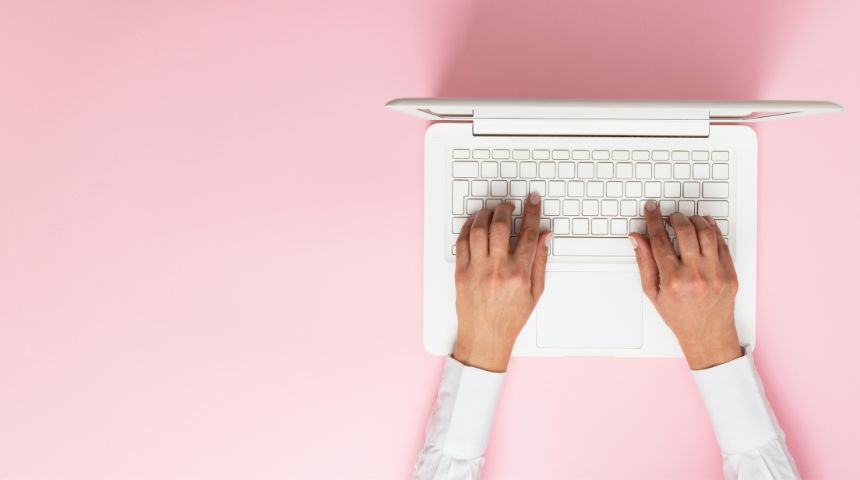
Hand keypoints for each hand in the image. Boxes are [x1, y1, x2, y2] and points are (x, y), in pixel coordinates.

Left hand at [452, 193, 551, 371]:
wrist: (485, 338)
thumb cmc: (510, 318)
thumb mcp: (535, 292)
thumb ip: (540, 261)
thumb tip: (545, 236)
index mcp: (519, 274)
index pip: (528, 233)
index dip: (532, 212)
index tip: (532, 200)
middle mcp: (497, 269)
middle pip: (500, 225)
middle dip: (506, 208)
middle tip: (510, 206)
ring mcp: (476, 270)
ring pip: (478, 229)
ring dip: (486, 214)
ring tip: (492, 212)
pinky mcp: (460, 273)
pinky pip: (462, 242)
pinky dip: (468, 228)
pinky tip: (475, 224)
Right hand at [629, 201, 741, 369]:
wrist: (707, 334)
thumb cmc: (679, 316)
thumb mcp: (653, 292)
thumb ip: (644, 262)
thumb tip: (637, 238)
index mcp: (672, 280)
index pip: (659, 240)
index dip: (653, 220)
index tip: (651, 209)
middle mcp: (695, 274)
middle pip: (685, 231)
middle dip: (674, 217)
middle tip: (669, 216)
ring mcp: (716, 273)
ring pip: (706, 232)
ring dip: (694, 220)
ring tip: (686, 220)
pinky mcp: (730, 273)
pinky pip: (722, 243)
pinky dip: (713, 230)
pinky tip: (704, 226)